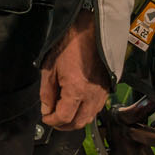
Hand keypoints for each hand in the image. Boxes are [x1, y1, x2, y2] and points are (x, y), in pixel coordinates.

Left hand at [37, 12, 110, 131]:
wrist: (91, 29)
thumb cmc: (71, 43)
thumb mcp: (50, 67)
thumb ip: (47, 92)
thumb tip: (46, 108)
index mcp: (76, 89)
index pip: (64, 117)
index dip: (52, 121)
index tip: (46, 117)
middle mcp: (92, 94)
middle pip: (79, 123)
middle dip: (64, 125)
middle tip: (53, 119)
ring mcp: (102, 92)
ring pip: (90, 118)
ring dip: (76, 120)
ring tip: (64, 113)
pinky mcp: (108, 88)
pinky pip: (98, 108)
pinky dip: (86, 111)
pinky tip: (77, 104)